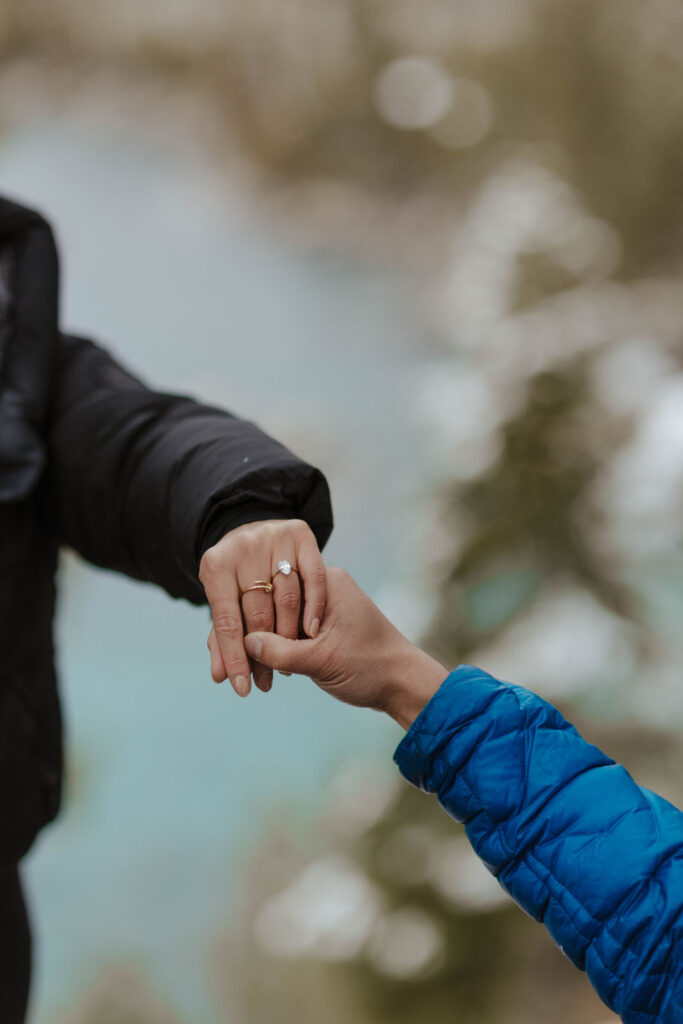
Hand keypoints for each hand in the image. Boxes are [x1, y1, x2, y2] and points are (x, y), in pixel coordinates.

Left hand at [199, 519, 325, 696]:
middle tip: (267, 682)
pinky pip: (314, 577)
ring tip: (288, 665)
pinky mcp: (301, 533)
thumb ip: (223, 639)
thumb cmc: (238, 579)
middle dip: (262, 654)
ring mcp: (274, 536)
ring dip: (289, 637)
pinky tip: (310, 632)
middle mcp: (243, 546)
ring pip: (287, 597)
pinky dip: (314, 607)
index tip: (243, 689)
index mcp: (215, 564)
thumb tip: (221, 677)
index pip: (226, 620)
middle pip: (257, 612)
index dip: (235, 658)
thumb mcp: (226, 603)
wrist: (254, 534)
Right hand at [243, 567, 448, 727]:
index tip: (224, 646)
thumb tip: (242, 642)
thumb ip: (282, 651)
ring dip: (253, 648)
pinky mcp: (315, 628)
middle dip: (243, 637)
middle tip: (220, 667)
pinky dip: (267, 652)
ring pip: (271, 621)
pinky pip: (282, 635)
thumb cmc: (370, 667)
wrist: (403, 684)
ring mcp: (315, 607)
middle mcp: (317, 587)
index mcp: (323, 580)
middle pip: (266, 604)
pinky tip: (247, 670)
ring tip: (226, 674)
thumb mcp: (323, 660)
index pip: (270, 587)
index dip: (244, 618)